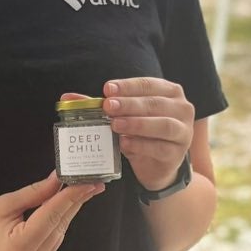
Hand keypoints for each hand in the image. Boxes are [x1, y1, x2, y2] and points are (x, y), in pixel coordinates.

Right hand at [0, 172, 103, 250]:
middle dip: (76, 201)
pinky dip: (60, 220)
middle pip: (60, 224)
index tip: (90, 182)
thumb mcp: (4, 203)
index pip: (52, 215)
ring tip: (83, 189)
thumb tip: (59, 178)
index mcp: (20, 246)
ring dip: (70, 210)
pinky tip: (67, 205)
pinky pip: (54, 238)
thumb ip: (35, 193)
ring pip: (60, 231)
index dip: (72, 196)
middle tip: (93, 181)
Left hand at [102, 77, 193, 193]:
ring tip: (115, 124)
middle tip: (108, 106)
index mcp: (170, 92)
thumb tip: (67, 98)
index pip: (148, 84)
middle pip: (154, 104)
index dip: (127, 86)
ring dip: (136, 123)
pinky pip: (160, 148)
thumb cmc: (142, 134)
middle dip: (129, 104)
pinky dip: (141, 145)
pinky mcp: (177, 154)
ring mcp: (183, 132)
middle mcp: (182, 109)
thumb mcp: (124, 117)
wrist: (158, 165)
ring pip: (162, 125)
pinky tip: (124, 143)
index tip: (107, 89)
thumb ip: (100, 106)